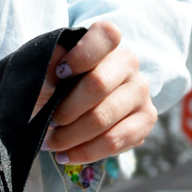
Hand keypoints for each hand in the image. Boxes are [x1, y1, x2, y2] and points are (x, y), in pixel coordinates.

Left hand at [37, 21, 156, 166]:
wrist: (70, 117)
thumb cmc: (56, 89)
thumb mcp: (46, 73)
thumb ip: (50, 62)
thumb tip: (56, 58)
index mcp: (106, 43)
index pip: (105, 36)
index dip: (81, 55)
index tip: (60, 73)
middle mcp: (129, 64)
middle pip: (98, 85)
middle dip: (66, 110)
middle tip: (49, 123)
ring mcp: (140, 92)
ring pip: (103, 118)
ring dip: (70, 136)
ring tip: (53, 143)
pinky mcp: (145, 120)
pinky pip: (115, 142)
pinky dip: (85, 152)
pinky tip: (67, 155)